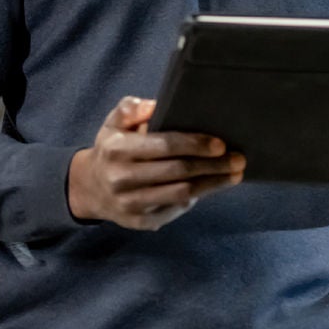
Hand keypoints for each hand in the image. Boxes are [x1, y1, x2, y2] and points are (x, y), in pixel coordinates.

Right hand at [68, 96, 245, 229]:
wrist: (90, 188)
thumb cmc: (112, 149)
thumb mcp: (114, 123)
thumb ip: (130, 109)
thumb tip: (155, 106)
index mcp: (116, 149)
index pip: (163, 145)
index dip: (194, 145)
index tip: (220, 143)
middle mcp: (121, 178)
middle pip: (178, 171)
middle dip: (212, 165)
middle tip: (238, 158)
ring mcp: (130, 203)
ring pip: (181, 194)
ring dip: (212, 184)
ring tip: (234, 174)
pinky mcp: (139, 222)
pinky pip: (175, 210)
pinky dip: (196, 198)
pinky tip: (211, 187)